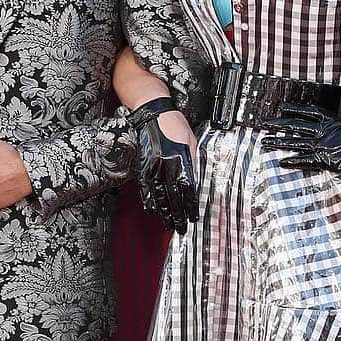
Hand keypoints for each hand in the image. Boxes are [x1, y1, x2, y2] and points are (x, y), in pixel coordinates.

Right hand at [138, 109, 198, 233]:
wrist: (152, 112)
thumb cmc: (173, 122)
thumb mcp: (191, 140)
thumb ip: (193, 160)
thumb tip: (197, 177)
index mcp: (181, 160)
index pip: (188, 189)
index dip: (190, 205)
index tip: (193, 216)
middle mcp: (167, 165)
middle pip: (173, 197)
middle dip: (177, 215)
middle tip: (181, 228)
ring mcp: (153, 166)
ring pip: (159, 195)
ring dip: (164, 212)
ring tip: (167, 224)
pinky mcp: (143, 164)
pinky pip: (145, 186)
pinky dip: (148, 199)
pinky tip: (151, 209)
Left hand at [260, 103, 340, 178]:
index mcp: (332, 122)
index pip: (308, 112)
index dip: (294, 109)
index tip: (282, 107)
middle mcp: (323, 132)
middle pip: (295, 125)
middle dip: (278, 124)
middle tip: (264, 123)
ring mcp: (321, 145)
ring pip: (294, 142)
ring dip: (278, 142)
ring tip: (265, 142)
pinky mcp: (322, 160)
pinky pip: (303, 159)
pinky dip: (292, 160)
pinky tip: (280, 161)